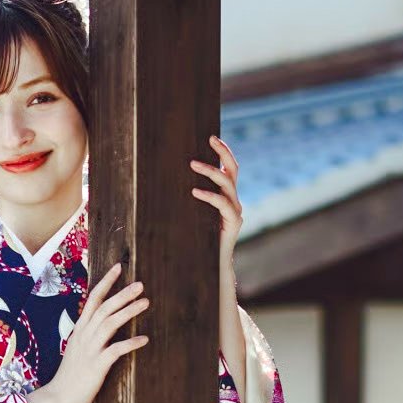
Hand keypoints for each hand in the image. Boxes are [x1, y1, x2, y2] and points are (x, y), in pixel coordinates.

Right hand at [29, 263, 149, 402]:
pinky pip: (115, 350)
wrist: (59, 396)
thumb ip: (89, 335)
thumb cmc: (71, 374)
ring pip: (110, 323)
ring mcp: (90, 349)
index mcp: (80, 329)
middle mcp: (84, 335)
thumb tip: (102, 324)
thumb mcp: (77, 348)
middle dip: (122, 294)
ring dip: (128, 311)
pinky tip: (144, 339)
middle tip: (140, 284)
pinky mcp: (97, 365)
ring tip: (145, 302)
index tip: (119, 268)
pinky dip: (130, 343)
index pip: (93, 299)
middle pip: (104, 308)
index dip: (106, 283)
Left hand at [190, 134, 242, 275]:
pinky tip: (195, 191)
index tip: (212, 137)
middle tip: (209, 140)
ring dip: (210, 172)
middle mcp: (234, 201)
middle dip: (223, 152)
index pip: (229, 168)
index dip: (223, 152)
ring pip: (227, 184)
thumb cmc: (197, 239)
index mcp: (227, 196)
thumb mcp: (193, 214)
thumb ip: (190, 198)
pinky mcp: (233, 223)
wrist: (211, 265)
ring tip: (193, 164)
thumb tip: (167, 180)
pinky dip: (208, 196)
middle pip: (233, 170)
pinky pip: (222, 204)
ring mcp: (235, 211)